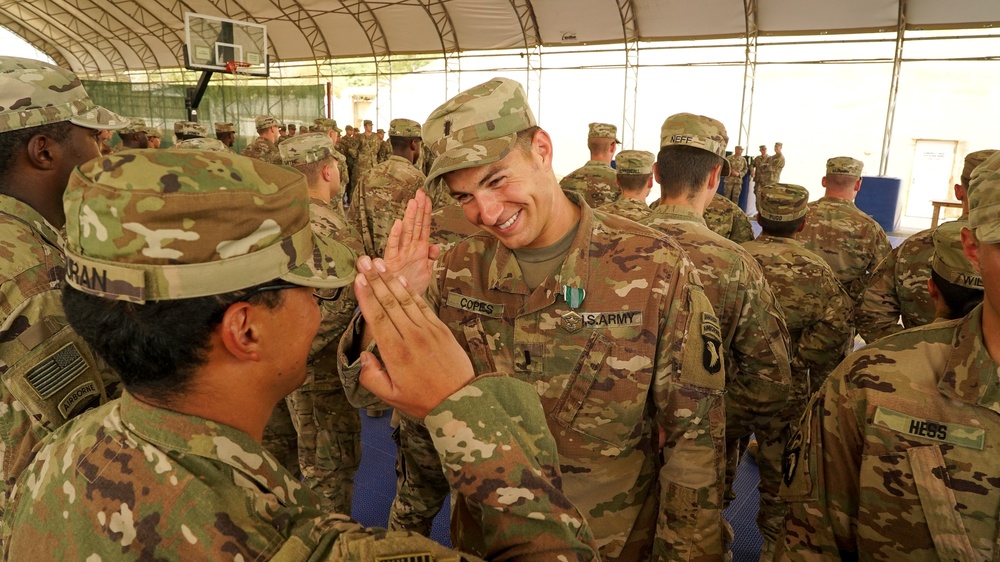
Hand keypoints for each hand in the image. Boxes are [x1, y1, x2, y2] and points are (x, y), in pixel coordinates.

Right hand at [354, 255, 473, 418]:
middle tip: (364, 261)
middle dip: (375, 279)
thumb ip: (371, 377)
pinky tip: (400, 279)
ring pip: (405, 300)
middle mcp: (411, 336)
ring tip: (378, 263)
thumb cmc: (423, 400)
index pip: (377, 318)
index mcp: (396, 353)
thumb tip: (363, 355)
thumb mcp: (391, 397)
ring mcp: (428, 330)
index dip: (366, 296)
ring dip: (390, 279)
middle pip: (389, 302)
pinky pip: (422, 305)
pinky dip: (410, 291)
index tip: (358, 279)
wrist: (461, 400)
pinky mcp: (440, 328)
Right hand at [382, 189, 439, 295]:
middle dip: (418, 209)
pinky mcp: (391, 261)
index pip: (424, 227)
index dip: (426, 212)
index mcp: (419, 249)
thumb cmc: (412, 285)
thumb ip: (431, 258)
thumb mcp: (426, 272)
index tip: (428, 198)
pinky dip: (396, 235)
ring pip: (406, 232)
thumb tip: (436, 247)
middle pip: (415, 225)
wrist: (401, 302)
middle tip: (421, 192)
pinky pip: (393, 247)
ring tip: (412, 203)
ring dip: (410, 217)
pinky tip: (399, 224)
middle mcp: (410, 248)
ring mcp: (400, 253)